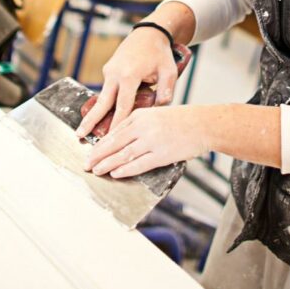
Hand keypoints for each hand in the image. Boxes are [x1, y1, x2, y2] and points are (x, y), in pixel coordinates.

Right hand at [75, 28, 178, 137]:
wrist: (149, 33)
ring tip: (83, 131)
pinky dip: (104, 104)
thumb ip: (166, 92)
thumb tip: (158, 111)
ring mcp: (109, 71)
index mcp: (130, 75)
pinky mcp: (108, 71)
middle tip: (79, 135)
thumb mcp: (169, 72)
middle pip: (102, 103)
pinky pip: (107, 90)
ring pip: (102, 97)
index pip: (122, 105)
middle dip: (91, 120)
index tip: (109, 139)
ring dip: (94, 114)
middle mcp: (115, 74)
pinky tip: (100, 117)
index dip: (116, 124)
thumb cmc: (160, 53)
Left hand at [85, 105, 208, 177]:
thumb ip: (138, 124)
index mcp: (140, 116)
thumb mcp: (156, 114)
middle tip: (86, 164)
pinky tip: (115, 173)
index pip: (114, 132)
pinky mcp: (162, 154)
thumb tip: (119, 139)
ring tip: (96, 170)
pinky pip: (139, 164)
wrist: (203, 124)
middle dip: (98, 155)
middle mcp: (143, 127)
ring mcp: (152, 141)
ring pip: (123, 155)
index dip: (100, 144)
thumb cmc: (180, 120)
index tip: (90, 152)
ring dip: (107, 164)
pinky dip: (125, 169)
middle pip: (114, 143)